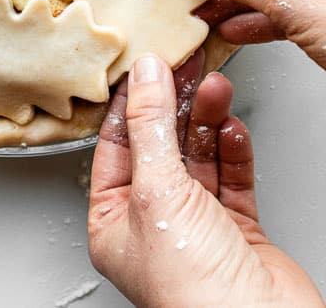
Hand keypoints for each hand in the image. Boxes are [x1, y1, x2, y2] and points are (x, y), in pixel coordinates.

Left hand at [88, 52, 321, 307]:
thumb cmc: (194, 290)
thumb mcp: (157, 192)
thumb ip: (150, 128)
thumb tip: (144, 76)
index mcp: (113, 223)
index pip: (114, 148)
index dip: (128, 104)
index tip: (142, 67)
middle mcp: (151, 226)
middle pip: (158, 148)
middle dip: (173, 106)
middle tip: (184, 66)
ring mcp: (196, 228)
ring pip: (197, 159)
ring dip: (205, 121)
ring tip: (213, 86)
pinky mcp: (237, 232)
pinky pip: (231, 179)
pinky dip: (232, 150)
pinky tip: (231, 126)